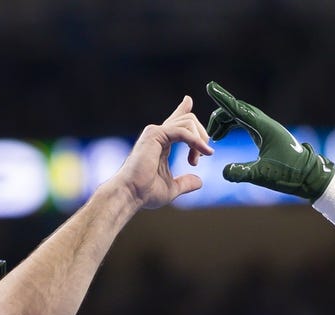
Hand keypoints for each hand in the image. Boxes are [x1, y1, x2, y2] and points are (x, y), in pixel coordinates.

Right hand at [115, 95, 212, 209]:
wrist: (130, 194)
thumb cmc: (145, 193)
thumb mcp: (172, 188)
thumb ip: (185, 182)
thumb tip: (199, 181)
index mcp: (160, 142)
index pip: (175, 122)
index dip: (183, 109)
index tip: (188, 100)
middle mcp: (157, 134)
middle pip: (189, 120)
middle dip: (202, 136)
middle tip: (201, 157)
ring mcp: (155, 132)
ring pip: (188, 122)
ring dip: (199, 141)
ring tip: (196, 161)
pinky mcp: (155, 134)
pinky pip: (183, 131)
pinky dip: (196, 141)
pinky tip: (204, 151)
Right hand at [205, 81, 334, 200]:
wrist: (309, 176)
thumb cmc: (289, 174)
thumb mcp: (263, 175)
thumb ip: (243, 173)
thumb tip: (224, 171)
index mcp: (264, 128)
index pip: (238, 109)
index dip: (223, 99)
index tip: (210, 86)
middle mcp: (264, 124)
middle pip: (237, 109)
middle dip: (220, 116)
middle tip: (209, 133)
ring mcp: (266, 128)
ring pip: (240, 115)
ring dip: (225, 122)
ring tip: (215, 137)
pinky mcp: (266, 134)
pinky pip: (245, 123)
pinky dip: (232, 126)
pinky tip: (225, 137)